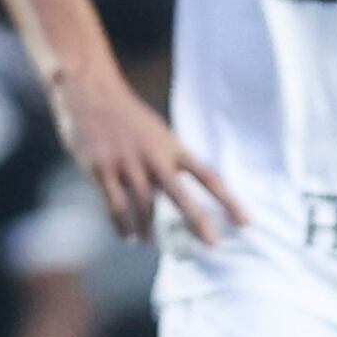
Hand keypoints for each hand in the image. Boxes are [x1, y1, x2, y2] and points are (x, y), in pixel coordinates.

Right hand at [50, 67, 243, 244]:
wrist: (90, 91)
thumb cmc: (126, 116)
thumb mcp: (157, 132)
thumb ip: (170, 158)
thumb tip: (182, 189)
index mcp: (172, 146)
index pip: (208, 176)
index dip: (228, 200)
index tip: (246, 223)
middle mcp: (153, 155)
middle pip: (179, 193)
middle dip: (198, 220)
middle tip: (211, 244)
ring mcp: (126, 162)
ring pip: (144, 204)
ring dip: (149, 228)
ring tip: (149, 241)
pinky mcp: (101, 168)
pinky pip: (115, 204)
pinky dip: (122, 225)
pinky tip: (127, 236)